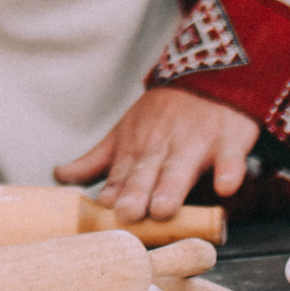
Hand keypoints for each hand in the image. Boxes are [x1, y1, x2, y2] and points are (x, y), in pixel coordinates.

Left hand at [53, 87, 256, 221]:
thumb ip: (95, 161)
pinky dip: (229, 171)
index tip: (107, 210)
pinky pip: (231, 158)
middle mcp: (163, 146)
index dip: (115, 192)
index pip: (122, 174)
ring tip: (164, 208)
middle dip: (138, 191)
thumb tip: (59, 176)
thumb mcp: (124, 133)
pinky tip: (226, 187)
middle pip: (149, 171)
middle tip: (130, 213)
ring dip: (173, 186)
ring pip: (183, 167)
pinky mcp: (229, 140)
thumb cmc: (162, 115)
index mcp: (136, 147)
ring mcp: (197, 142)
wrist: (209, 77)